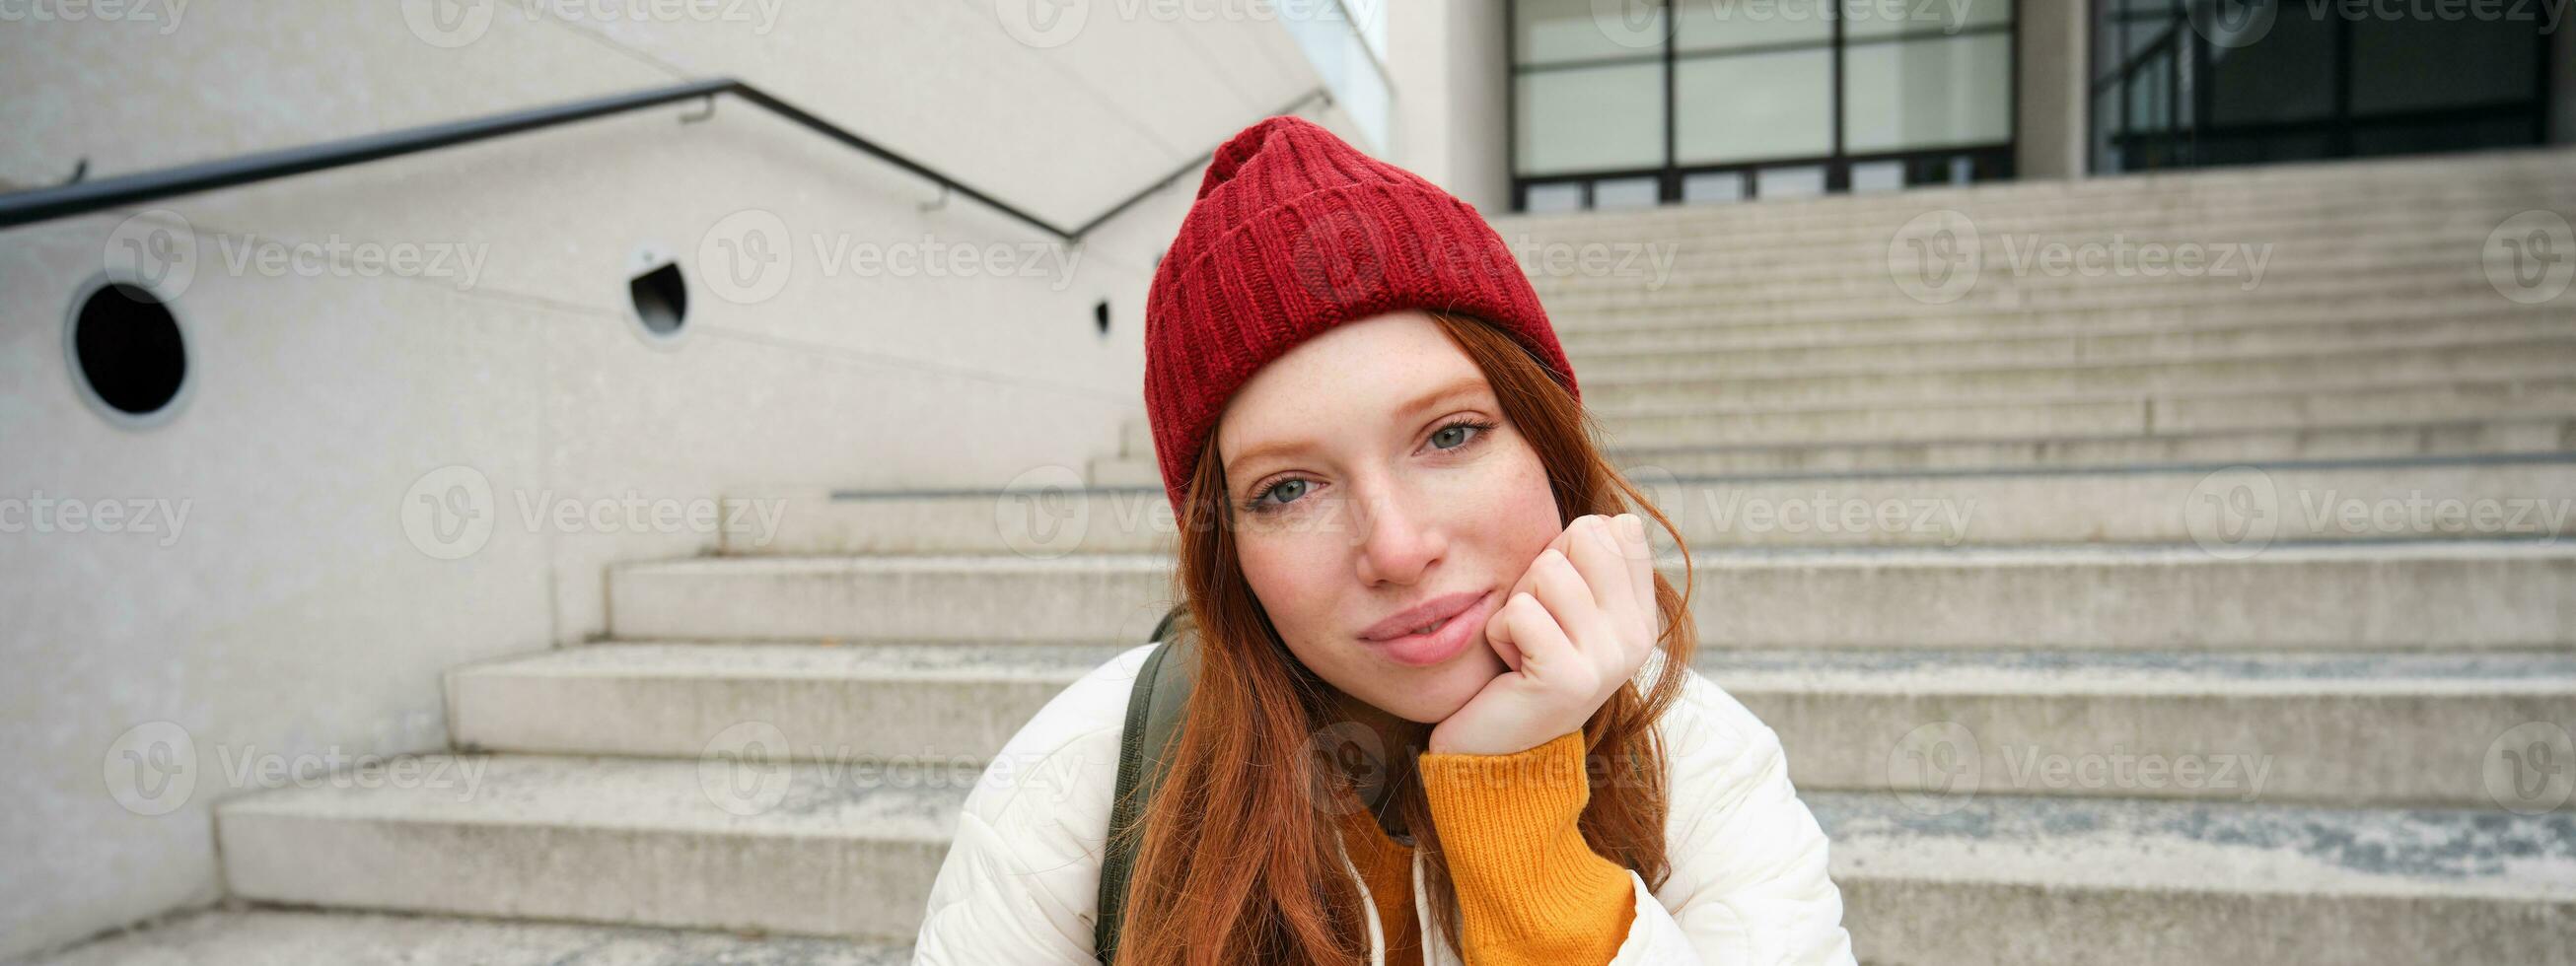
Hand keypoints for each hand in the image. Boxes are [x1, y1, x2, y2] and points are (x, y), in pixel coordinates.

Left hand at [1427, 513, 1660, 755]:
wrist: (1497, 747)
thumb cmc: (1523, 660)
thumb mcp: (1565, 605)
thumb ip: (1590, 562)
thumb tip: (1618, 517)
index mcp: (1642, 615)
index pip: (1612, 528)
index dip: (1566, 551)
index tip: (1559, 603)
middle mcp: (1637, 637)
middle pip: (1582, 538)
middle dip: (1540, 573)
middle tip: (1537, 625)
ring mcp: (1608, 659)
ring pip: (1547, 570)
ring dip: (1516, 606)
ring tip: (1524, 647)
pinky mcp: (1569, 678)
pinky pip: (1520, 611)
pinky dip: (1499, 632)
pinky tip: (1513, 668)